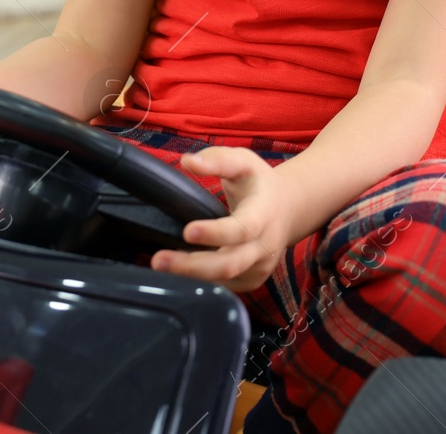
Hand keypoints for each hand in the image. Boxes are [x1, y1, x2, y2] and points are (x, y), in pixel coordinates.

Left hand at [150, 147, 293, 291]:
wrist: (287, 208)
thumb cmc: (258, 182)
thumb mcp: (243, 162)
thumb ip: (217, 160)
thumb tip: (187, 162)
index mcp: (263, 213)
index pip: (242, 228)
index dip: (216, 233)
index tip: (187, 231)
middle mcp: (264, 245)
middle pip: (229, 264)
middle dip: (193, 266)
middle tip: (158, 260)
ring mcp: (259, 267)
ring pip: (223, 279)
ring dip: (190, 276)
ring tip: (160, 267)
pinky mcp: (251, 280)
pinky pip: (223, 286)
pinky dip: (199, 281)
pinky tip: (177, 273)